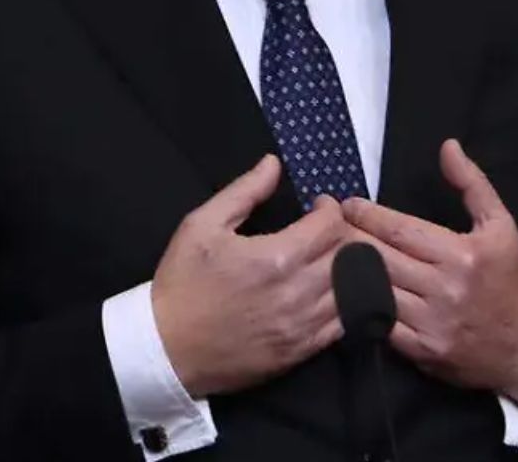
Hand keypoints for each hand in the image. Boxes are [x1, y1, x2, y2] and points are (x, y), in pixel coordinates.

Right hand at [151, 155, 353, 397]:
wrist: (165, 349)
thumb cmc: (181, 283)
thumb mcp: (201, 225)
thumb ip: (244, 191)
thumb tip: (273, 164)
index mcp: (274, 258)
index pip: (330, 226)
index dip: (330, 209)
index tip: (318, 206)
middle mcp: (296, 294)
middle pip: (349, 256)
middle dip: (345, 235)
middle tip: (330, 230)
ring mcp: (301, 327)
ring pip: (352, 291)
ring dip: (351, 270)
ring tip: (334, 259)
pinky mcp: (300, 352)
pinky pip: (343, 325)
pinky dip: (347, 304)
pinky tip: (332, 293)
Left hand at [341, 139, 517, 410]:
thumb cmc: (511, 278)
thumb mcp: (500, 226)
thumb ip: (472, 184)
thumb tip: (447, 147)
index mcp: (463, 254)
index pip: (401, 230)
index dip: (367, 215)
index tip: (347, 205)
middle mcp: (446, 289)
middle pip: (381, 259)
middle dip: (350, 239)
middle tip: (327, 226)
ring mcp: (433, 324)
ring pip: (376, 291)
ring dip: (349, 272)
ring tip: (329, 255)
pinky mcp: (423, 352)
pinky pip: (381, 325)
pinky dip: (361, 307)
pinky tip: (346, 292)